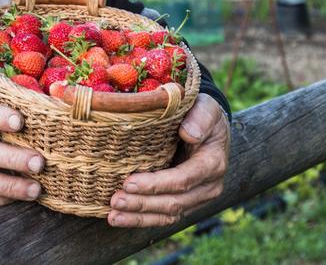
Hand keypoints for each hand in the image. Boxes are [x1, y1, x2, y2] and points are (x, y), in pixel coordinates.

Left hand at [108, 93, 229, 227]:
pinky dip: (142, 219)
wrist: (208, 126)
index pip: (183, 179)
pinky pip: (164, 216)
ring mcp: (197, 198)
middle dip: (142, 203)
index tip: (129, 182)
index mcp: (212, 163)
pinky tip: (120, 218)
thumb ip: (201, 117)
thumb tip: (189, 133)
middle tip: (115, 200)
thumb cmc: (202, 114)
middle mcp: (208, 186)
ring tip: (113, 215)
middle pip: (174, 202)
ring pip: (168, 214)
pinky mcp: (185, 202)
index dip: (156, 184)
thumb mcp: (206, 107)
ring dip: (139, 217)